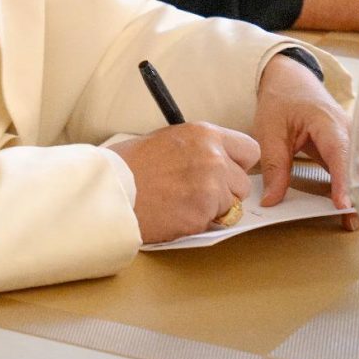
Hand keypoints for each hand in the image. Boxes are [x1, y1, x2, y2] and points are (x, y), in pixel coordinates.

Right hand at [108, 123, 259, 243]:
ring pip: (231, 207)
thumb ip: (197, 149)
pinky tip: (174, 215)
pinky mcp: (202, 214)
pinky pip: (213, 224)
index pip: (249, 150)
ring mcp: (210, 188)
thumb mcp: (168, 140)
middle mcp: (213, 158)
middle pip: (243, 184)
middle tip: (197, 194)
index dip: (238, 165)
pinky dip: (197, 224)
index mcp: (205, 134)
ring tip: (181, 204)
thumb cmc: (128, 164)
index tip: (226, 173)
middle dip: (226, 192)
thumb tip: (216, 162)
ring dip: (213, 210)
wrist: (109, 189)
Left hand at [253, 53, 358, 230]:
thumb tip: (273, 200)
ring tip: (357, 216)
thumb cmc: (282, 101)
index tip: (343, 205)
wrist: (291, 79)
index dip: (344, 181)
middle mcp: (352, 128)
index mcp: (328, 122)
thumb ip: (274, 167)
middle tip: (351, 221)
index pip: (342, 153)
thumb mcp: (269, 131)